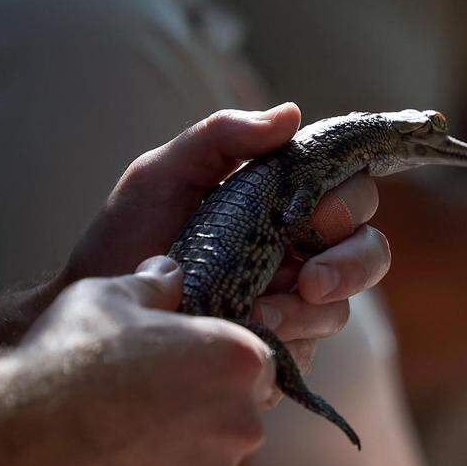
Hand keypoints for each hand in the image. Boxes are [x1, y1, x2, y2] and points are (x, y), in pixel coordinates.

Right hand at [10, 259, 274, 465]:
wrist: (21, 446)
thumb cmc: (68, 363)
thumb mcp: (107, 298)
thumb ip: (152, 286)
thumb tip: (169, 273)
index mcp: (238, 363)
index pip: (257, 365)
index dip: (219, 368)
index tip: (185, 373)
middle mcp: (243, 427)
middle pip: (234, 421)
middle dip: (200, 418)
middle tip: (144, 413)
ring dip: (177, 465)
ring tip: (119, 452)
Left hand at [62, 103, 390, 373]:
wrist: (97, 309)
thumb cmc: (127, 235)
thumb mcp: (164, 173)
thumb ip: (223, 136)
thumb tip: (291, 113)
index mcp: (286, 204)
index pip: (352, 193)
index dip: (348, 202)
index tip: (313, 214)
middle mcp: (301, 252)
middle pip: (369, 251)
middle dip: (351, 264)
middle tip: (310, 280)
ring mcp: (293, 305)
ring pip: (342, 308)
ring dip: (310, 312)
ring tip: (259, 316)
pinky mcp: (279, 350)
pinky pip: (309, 352)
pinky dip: (287, 345)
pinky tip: (248, 338)